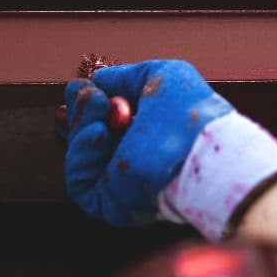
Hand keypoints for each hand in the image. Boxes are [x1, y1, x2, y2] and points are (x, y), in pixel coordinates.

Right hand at [58, 59, 276, 238]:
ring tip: (102, 108)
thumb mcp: (160, 75)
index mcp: (145, 132)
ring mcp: (119, 183)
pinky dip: (81, 152)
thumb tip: (99, 79)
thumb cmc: (189, 113)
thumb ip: (125, 75)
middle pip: (84, 137)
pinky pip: (78, 181)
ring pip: (78, 156)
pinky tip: (99, 133)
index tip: (83, 88)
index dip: (86, 105)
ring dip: (82, 125)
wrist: (197, 150)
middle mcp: (131, 158)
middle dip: (80, 113)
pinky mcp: (109, 202)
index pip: (103, 121)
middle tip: (88, 95)